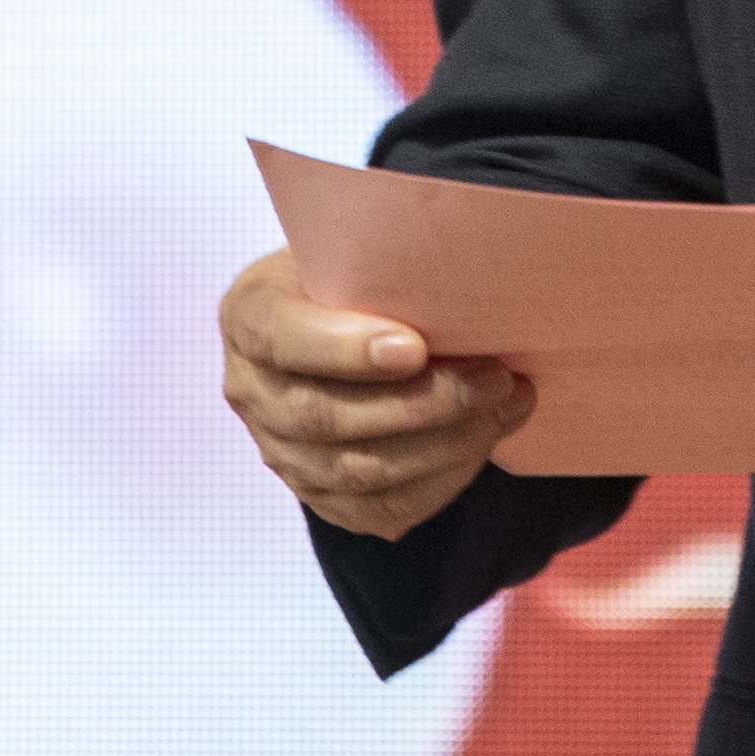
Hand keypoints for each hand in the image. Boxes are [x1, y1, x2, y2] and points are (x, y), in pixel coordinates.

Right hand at [218, 248, 533, 539]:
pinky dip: (442, 480)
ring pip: (358, 472)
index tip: (415, 347)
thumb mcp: (353, 245)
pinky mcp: (321, 495)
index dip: (344, 349)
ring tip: (504, 404)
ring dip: (445, 444)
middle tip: (493, 377)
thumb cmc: (358, 271)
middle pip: (325, 417)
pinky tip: (486, 439)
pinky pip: (380, 510)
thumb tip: (464, 268)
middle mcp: (252, 391)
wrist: (346, 318)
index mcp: (250, 316)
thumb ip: (386, 257)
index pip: (280, 338)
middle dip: (421, 403)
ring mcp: (282, 452)